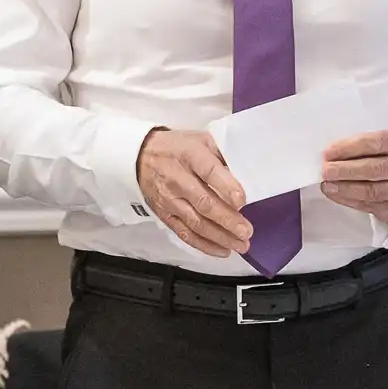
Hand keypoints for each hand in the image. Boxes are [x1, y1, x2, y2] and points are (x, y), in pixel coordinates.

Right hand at [135, 130, 251, 257]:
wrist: (141, 156)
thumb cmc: (177, 147)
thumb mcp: (201, 139)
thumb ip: (222, 154)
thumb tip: (244, 174)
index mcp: (190, 155)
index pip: (208, 171)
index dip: (226, 186)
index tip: (242, 200)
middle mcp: (178, 179)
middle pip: (204, 203)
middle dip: (227, 220)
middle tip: (246, 231)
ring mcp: (170, 200)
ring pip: (196, 223)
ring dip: (220, 236)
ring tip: (240, 244)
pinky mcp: (165, 214)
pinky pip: (184, 233)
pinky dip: (204, 244)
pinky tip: (222, 250)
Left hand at [320, 129, 387, 222]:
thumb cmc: (385, 157)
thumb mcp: (378, 145)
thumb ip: (358, 147)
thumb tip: (329, 156)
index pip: (377, 143)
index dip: (350, 148)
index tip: (329, 152)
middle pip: (376, 168)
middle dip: (346, 170)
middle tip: (326, 171)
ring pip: (372, 190)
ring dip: (345, 188)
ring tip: (327, 185)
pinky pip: (369, 205)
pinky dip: (348, 200)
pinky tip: (335, 194)